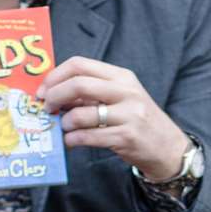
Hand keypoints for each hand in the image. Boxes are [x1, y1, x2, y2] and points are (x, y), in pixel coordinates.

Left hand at [37, 56, 188, 177]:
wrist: (168, 147)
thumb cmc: (136, 121)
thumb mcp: (119, 98)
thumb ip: (90, 93)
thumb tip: (53, 93)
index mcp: (121, 76)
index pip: (80, 64)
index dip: (55, 76)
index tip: (43, 90)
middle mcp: (126, 91)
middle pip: (78, 84)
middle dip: (54, 97)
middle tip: (46, 109)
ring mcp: (128, 114)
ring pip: (80, 114)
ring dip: (64, 123)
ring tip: (64, 128)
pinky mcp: (126, 137)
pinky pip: (88, 137)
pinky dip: (72, 140)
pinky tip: (71, 141)